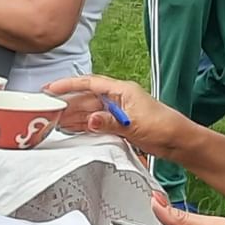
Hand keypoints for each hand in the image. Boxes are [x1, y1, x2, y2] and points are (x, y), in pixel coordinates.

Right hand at [42, 74, 189, 160]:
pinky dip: (82, 126)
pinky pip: (95, 123)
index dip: (68, 85)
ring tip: (53, 121)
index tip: (51, 88)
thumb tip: (90, 120)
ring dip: (72, 116)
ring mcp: (117, 112)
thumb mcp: (134, 125)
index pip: (89, 83)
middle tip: (46, 109)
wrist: (178, 141)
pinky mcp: (118, 125)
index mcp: (122, 91)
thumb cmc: (164, 126)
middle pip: (85, 98)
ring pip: (88, 112)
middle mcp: (117, 99)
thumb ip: (110, 122)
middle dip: (66, 103)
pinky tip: (70, 129)